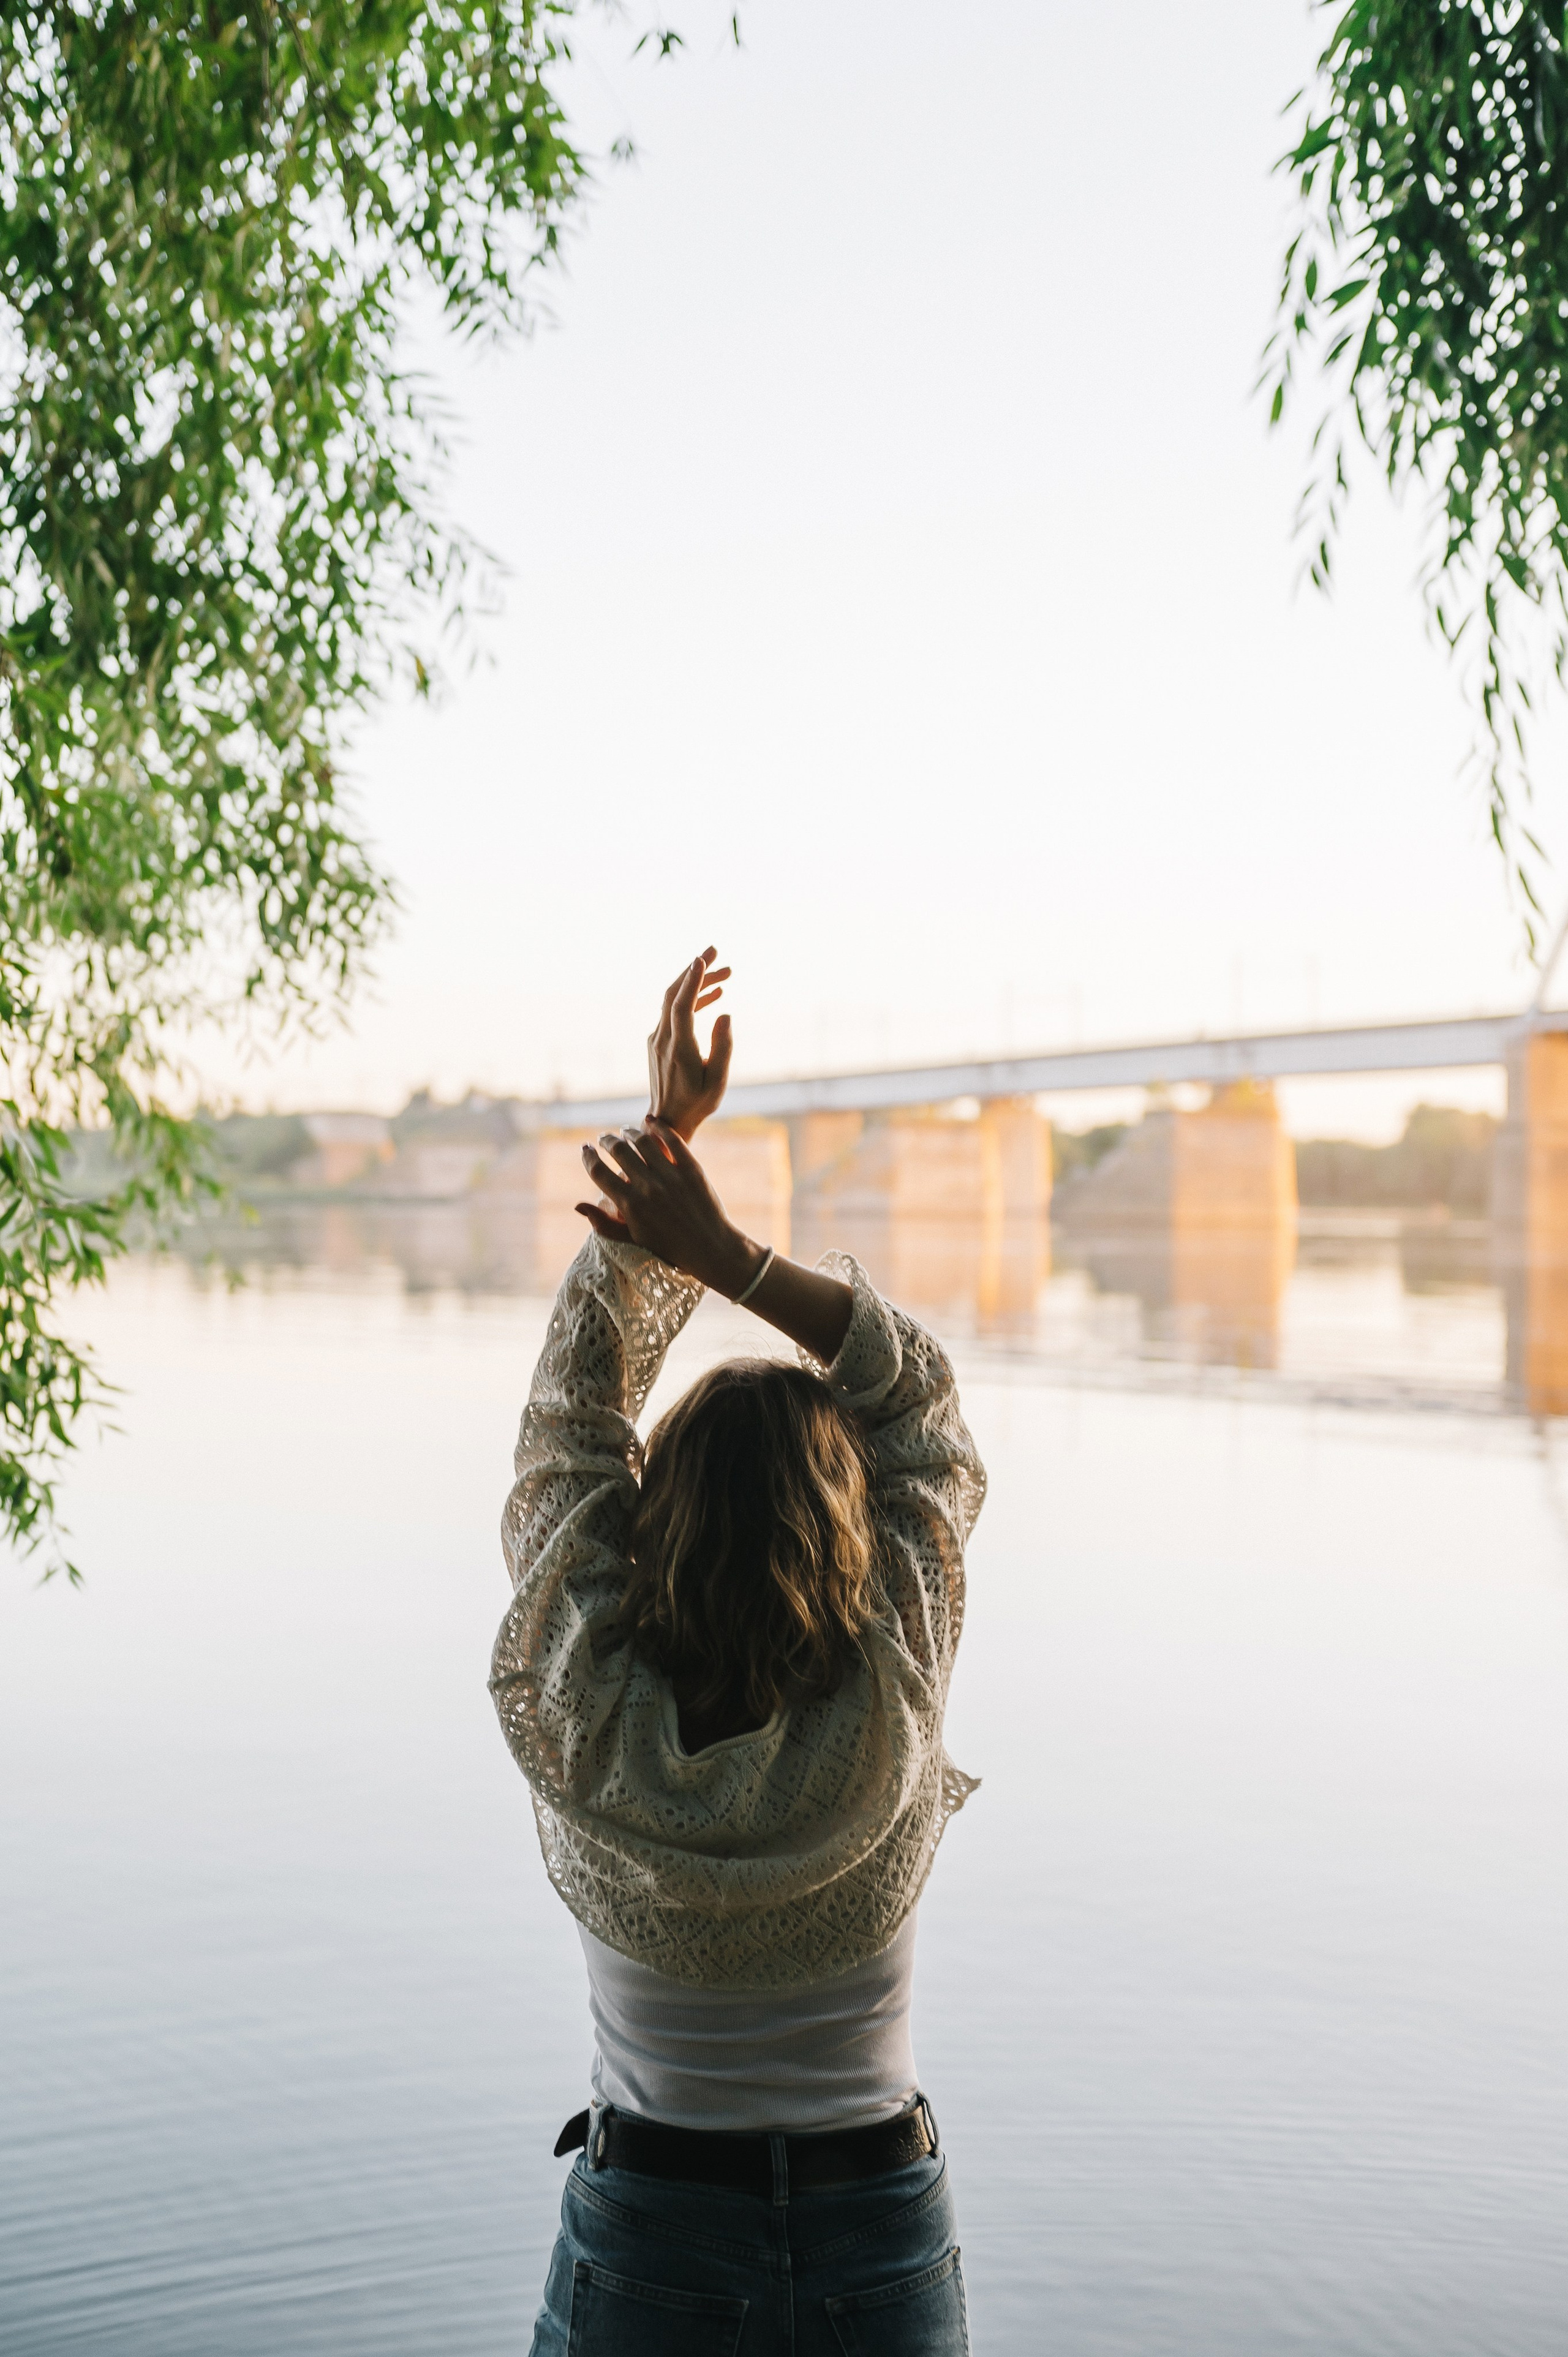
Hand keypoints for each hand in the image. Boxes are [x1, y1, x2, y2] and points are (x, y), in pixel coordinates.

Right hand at [576, 1119, 762, 1295]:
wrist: (710, 1248)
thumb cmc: (668, 1248)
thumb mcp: (633, 1239)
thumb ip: (604, 1223)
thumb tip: (577, 1205)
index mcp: (630, 1206)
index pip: (599, 1173)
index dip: (588, 1158)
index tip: (585, 1149)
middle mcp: (648, 1188)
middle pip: (619, 1151)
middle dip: (606, 1141)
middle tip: (603, 1138)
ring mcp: (671, 1176)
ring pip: (643, 1142)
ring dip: (629, 1132)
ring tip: (625, 1131)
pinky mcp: (692, 1169)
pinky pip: (673, 1140)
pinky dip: (659, 1128)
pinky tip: (650, 1122)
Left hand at [646, 948, 732, 1139]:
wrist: (667, 1121)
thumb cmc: (697, 1104)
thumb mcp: (717, 1080)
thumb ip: (722, 1046)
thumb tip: (725, 1014)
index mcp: (678, 1048)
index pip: (681, 1005)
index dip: (692, 980)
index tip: (703, 958)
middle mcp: (663, 1039)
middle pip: (674, 994)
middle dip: (694, 970)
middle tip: (715, 950)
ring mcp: (658, 1040)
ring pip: (673, 1001)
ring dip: (697, 984)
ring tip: (726, 974)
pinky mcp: (659, 1043)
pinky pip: (674, 1013)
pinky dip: (692, 999)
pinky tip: (713, 995)